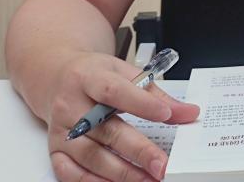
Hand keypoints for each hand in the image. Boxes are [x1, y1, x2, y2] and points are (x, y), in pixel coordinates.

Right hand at [45, 51, 199, 180]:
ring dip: (122, 172)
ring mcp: (62, 130)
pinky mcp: (55, 150)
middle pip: (106, 131)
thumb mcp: (124, 72)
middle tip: (162, 164)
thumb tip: (188, 113)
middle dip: (138, 150)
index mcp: (89, 77)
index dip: (141, 103)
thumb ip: (156, 94)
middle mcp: (71, 105)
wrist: (57, 79)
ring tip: (148, 178)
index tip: (166, 114)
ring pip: (92, 156)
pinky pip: (71, 173)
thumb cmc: (94, 76)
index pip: (115, 90)